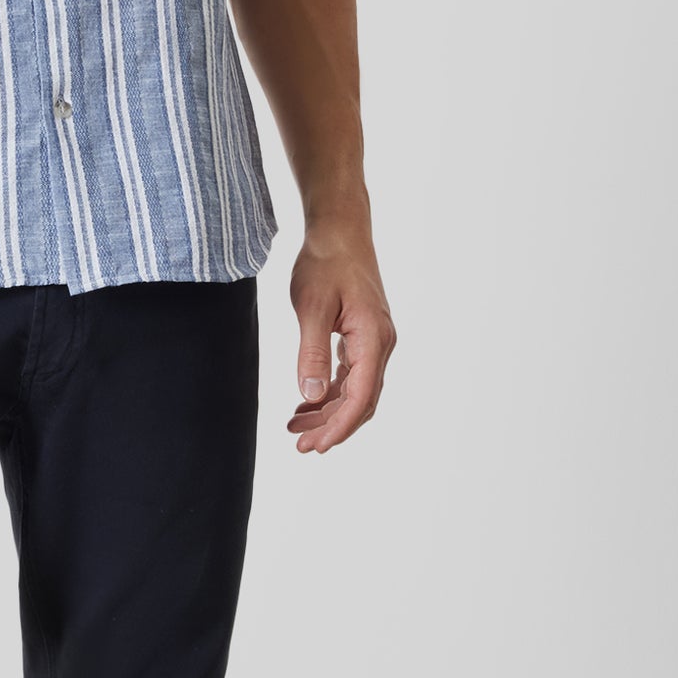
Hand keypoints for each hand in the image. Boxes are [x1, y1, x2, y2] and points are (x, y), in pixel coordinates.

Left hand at [287, 231, 395, 458]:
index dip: (340, 426)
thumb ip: (311, 353)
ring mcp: (374, 340)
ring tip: (296, 429)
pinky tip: (306, 403)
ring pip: (356, 390)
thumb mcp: (311, 307)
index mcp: (373, 337)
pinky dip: (330, 392)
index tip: (317, 446)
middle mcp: (381, 343)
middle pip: (362, 400)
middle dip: (333, 427)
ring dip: (328, 412)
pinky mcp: (363, 335)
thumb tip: (309, 396)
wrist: (340, 230)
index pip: (362, 396)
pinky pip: (351, 375)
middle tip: (301, 446)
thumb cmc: (326, 262)